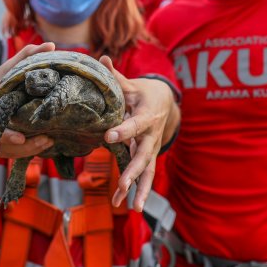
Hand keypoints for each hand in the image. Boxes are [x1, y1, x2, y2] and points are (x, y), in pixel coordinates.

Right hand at [0, 42, 55, 158]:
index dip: (3, 133)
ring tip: (48, 143)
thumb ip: (27, 55)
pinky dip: (23, 151)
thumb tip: (50, 45)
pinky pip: (6, 152)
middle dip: (22, 145)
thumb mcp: (8, 68)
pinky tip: (41, 146)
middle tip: (45, 140)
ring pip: (3, 150)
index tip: (21, 137)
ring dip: (26, 150)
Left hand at [100, 56, 178, 211]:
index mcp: (146, 114)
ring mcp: (151, 148)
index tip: (109, 136)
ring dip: (139, 189)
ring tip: (131, 207)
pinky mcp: (149, 157)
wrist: (166, 103)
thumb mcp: (131, 84)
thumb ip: (115, 77)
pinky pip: (145, 176)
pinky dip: (137, 191)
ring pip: (147, 171)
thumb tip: (100, 59)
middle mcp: (151, 135)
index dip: (123, 130)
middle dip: (133, 171)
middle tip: (121, 184)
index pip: (134, 124)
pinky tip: (127, 206)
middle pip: (143, 155)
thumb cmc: (143, 92)